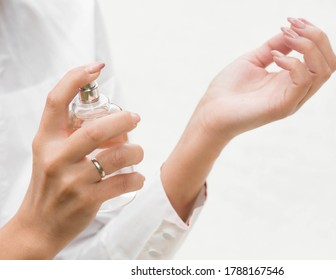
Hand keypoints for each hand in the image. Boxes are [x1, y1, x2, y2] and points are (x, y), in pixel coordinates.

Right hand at [0, 63, 144, 258]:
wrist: (40, 225)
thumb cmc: (51, 184)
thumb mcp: (51, 153)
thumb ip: (74, 133)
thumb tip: (115, 118)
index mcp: (46, 140)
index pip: (56, 101)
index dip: (76, 79)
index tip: (96, 68)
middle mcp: (56, 158)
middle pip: (97, 129)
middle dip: (123, 120)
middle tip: (135, 118)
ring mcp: (72, 181)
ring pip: (118, 156)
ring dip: (136, 151)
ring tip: (137, 153)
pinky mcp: (88, 200)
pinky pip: (124, 182)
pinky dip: (137, 178)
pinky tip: (135, 178)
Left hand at [161, 18, 335, 220]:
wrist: (210, 112)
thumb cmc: (228, 89)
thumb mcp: (254, 60)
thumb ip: (275, 47)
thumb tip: (290, 31)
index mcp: (292, 81)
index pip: (322, 58)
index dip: (315, 35)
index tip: (293, 21)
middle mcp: (297, 92)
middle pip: (330, 63)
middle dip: (317, 37)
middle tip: (292, 26)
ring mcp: (292, 100)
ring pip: (323, 71)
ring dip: (307, 46)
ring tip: (285, 37)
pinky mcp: (283, 106)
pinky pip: (303, 80)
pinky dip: (292, 62)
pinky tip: (273, 58)